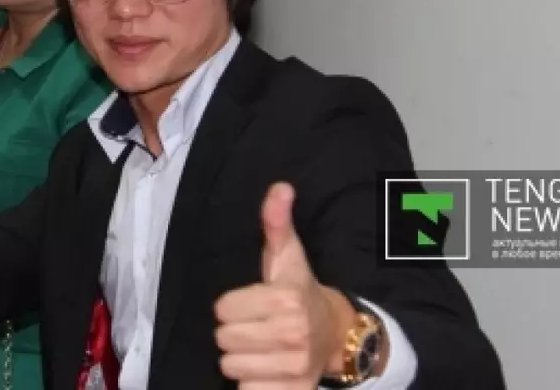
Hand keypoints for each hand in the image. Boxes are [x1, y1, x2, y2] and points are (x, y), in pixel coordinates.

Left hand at [214, 183, 357, 388]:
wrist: (336, 334)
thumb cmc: (300, 292)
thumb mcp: (288, 256)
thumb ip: (277, 222)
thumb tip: (279, 188)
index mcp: (286, 299)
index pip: (223, 308)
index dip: (231, 306)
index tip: (250, 304)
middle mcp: (292, 333)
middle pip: (223, 339)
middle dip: (233, 333)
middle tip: (253, 327)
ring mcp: (293, 366)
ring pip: (231, 367)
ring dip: (239, 360)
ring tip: (258, 348)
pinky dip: (251, 385)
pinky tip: (264, 371)